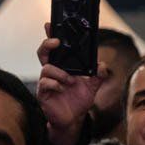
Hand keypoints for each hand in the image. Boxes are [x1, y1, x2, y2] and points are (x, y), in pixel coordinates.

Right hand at [36, 23, 105, 144]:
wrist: (73, 120)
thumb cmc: (78, 100)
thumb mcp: (93, 86)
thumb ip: (99, 75)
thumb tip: (102, 65)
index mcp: (62, 66)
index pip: (55, 48)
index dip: (51, 35)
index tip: (50, 24)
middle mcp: (52, 72)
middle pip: (43, 52)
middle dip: (47, 44)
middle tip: (56, 42)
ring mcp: (46, 82)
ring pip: (46, 68)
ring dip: (60, 73)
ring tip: (70, 81)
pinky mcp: (43, 93)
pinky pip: (45, 84)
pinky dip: (56, 84)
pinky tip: (63, 89)